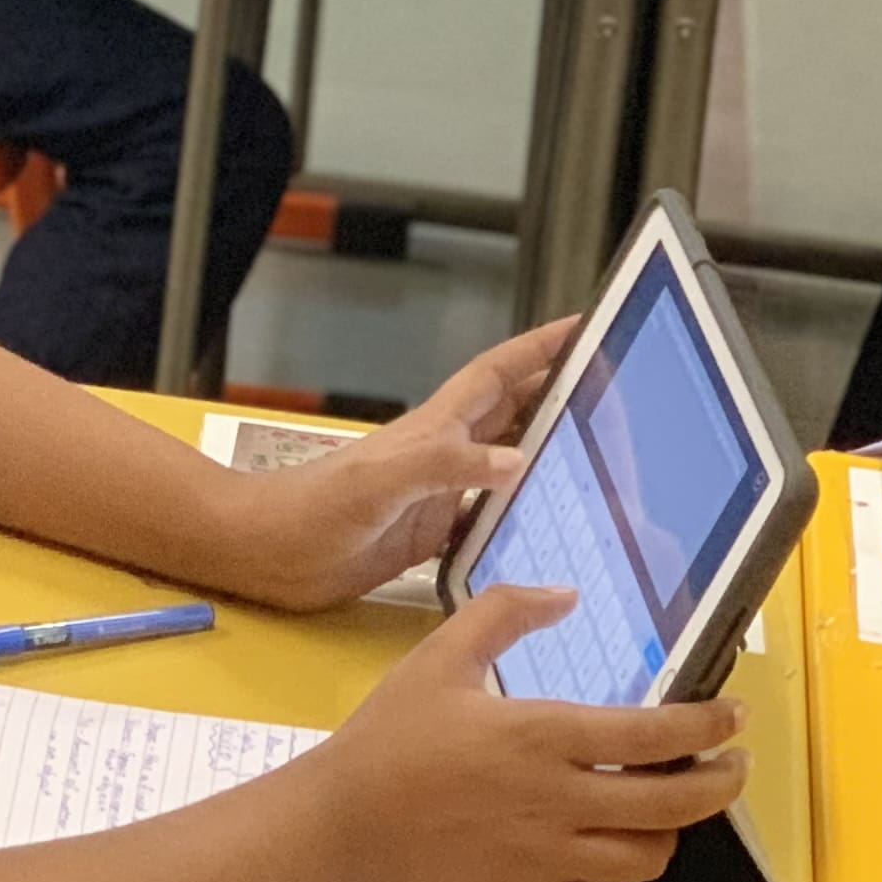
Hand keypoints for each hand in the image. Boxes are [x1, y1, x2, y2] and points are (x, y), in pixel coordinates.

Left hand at [222, 321, 574, 610]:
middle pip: (511, 412)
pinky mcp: (428, 533)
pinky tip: (550, 528)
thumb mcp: (378, 482)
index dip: (539, 349)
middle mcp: (441, 454)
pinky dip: (523, 516)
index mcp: (433, 429)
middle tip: (613, 391)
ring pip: (505, 462)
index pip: (497, 375)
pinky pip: (490, 518)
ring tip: (600, 457)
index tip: (583, 326)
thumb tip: (515, 458)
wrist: (268, 554)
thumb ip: (443, 467)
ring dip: (547, 454)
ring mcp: (436, 493)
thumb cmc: (312, 510)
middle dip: (559, 394)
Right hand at [300, 589, 746, 881]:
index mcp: (540, 736)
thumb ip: (504, 612)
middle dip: (720, 785)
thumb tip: (566, 593)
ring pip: (647, 860)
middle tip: (730, 766)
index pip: (653, 736)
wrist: (339, 827)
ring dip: (671, 834)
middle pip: (672, 804)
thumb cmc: (388, 736)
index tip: (732, 716)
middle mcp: (558, 802)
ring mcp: (547, 860)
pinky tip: (618, 867)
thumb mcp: (439, 656)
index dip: (707, 726)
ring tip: (667, 811)